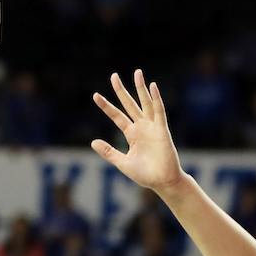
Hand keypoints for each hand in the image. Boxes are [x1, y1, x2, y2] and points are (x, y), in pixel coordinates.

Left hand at [92, 70, 184, 195]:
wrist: (162, 182)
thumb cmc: (145, 174)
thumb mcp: (122, 162)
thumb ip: (108, 152)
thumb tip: (92, 142)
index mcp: (131, 134)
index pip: (116, 116)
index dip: (106, 106)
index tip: (95, 95)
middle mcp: (141, 127)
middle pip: (129, 104)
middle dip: (121, 90)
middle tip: (113, 76)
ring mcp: (152, 127)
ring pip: (145, 103)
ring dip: (141, 88)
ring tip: (137, 73)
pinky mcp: (162, 130)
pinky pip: (159, 111)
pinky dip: (156, 99)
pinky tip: (153, 87)